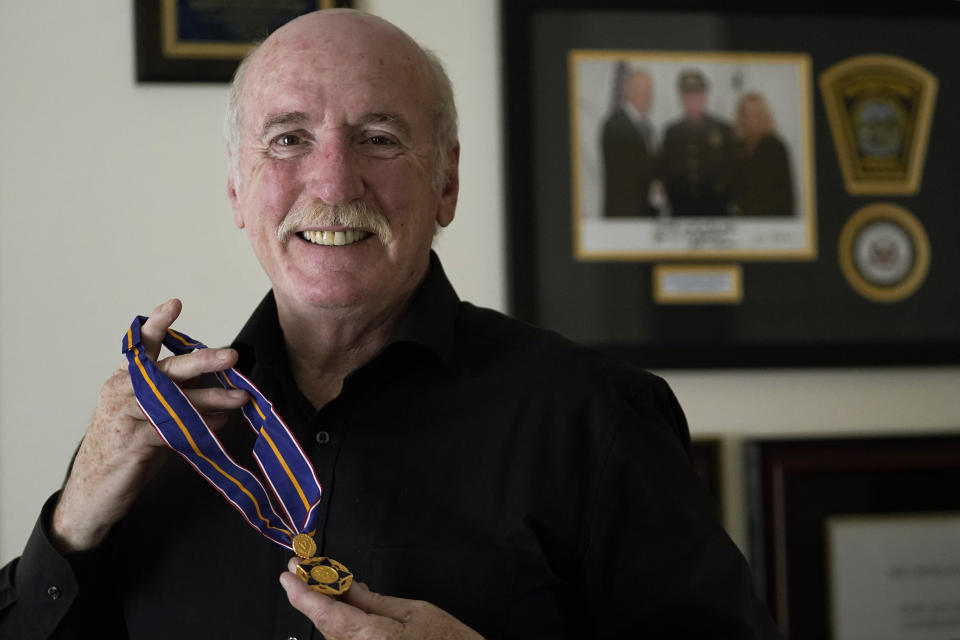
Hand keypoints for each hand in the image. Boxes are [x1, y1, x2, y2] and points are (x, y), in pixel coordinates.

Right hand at [51, 299, 248, 552]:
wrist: (92, 494)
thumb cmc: (126, 451)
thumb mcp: (149, 417)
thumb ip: (176, 401)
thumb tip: (224, 395)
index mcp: (124, 380)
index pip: (141, 346)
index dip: (158, 325)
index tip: (175, 303)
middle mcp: (121, 392)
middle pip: (165, 370)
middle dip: (202, 361)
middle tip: (231, 355)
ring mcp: (123, 417)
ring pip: (174, 401)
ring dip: (212, 399)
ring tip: (240, 398)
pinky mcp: (131, 443)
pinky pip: (171, 429)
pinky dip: (199, 426)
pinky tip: (219, 425)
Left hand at [279, 559, 483, 639]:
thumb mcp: (414, 611)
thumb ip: (373, 600)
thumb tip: (345, 586)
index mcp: (373, 638)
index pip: (327, 614)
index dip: (302, 594)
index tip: (287, 575)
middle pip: (327, 625)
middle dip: (312, 597)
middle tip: (300, 572)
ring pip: (335, 635)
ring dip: (326, 610)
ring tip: (325, 584)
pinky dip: (341, 624)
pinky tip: (344, 607)